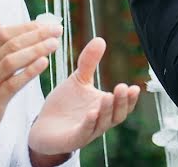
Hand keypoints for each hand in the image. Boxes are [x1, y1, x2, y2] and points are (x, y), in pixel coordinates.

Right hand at [0, 17, 61, 157]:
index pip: (1, 34)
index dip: (25, 27)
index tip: (45, 24)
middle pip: (9, 44)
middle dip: (36, 35)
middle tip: (56, 30)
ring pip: (11, 61)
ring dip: (36, 50)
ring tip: (54, 44)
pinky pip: (12, 84)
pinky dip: (29, 72)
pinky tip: (44, 63)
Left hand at [28, 38, 140, 157]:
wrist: (43, 126)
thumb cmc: (65, 104)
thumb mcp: (78, 80)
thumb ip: (89, 62)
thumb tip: (100, 39)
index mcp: (104, 107)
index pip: (123, 105)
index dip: (130, 98)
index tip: (135, 87)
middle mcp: (100, 121)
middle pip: (117, 115)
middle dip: (122, 102)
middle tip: (123, 87)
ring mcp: (87, 131)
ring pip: (103, 123)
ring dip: (107, 111)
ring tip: (107, 96)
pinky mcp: (73, 139)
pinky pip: (84, 133)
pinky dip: (89, 123)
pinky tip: (91, 112)